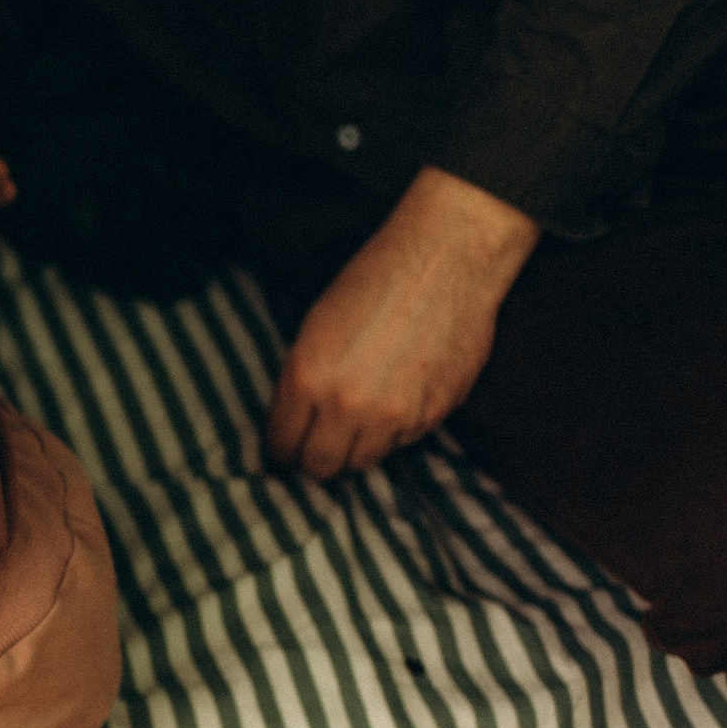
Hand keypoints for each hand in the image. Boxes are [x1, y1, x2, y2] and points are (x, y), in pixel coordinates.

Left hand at [267, 166, 540, 478]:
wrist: (444, 260)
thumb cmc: (372, 282)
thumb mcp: (312, 330)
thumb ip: (299, 384)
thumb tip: (293, 425)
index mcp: (308, 380)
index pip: (283, 446)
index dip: (281, 451)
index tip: (285, 448)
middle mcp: (350, 405)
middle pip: (322, 467)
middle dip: (314, 460)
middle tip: (316, 445)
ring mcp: (396, 414)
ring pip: (365, 460)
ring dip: (356, 447)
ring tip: (357, 419)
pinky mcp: (436, 413)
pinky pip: (405, 441)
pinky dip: (395, 430)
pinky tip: (396, 396)